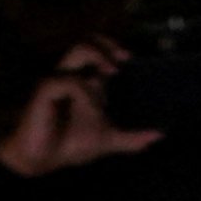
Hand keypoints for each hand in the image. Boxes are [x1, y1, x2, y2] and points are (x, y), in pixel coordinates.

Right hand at [0, 40, 160, 176]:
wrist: (42, 160)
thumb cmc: (68, 145)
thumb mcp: (107, 140)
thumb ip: (131, 138)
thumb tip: (157, 137)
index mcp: (84, 82)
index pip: (97, 51)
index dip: (113, 47)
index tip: (130, 58)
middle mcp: (71, 75)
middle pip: (86, 41)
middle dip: (106, 43)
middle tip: (122, 58)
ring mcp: (57, 79)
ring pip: (77, 51)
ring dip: (97, 58)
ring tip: (112, 72)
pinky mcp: (45, 89)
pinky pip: (69, 81)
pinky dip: (84, 92)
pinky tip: (92, 109)